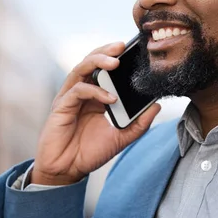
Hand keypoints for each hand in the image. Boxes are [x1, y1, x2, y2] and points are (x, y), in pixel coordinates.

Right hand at [32, 42, 160, 185]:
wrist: (67, 171)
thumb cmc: (89, 153)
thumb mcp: (121, 138)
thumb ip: (138, 124)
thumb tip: (156, 106)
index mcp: (96, 95)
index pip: (105, 68)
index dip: (117, 57)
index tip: (134, 51)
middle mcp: (81, 91)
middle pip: (91, 61)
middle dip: (106, 50)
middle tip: (122, 46)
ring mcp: (70, 97)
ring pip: (81, 68)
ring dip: (98, 61)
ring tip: (115, 62)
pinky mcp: (61, 106)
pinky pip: (78, 90)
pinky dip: (95, 91)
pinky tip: (110, 98)